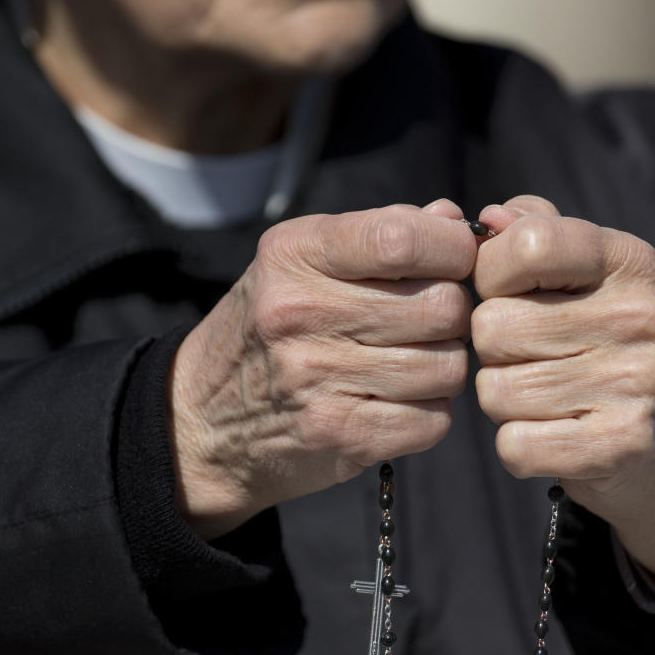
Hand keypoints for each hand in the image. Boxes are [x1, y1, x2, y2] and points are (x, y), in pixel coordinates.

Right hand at [169, 201, 476, 537]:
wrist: (201, 420)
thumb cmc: (268, 328)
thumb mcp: (302, 262)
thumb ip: (380, 231)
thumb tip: (452, 219)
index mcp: (295, 254)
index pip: (403, 237)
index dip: (453, 249)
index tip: (453, 261)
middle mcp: (301, 312)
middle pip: (442, 306)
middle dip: (451, 315)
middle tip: (426, 324)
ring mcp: (318, 377)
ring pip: (447, 366)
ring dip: (442, 367)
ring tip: (407, 365)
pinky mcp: (338, 434)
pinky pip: (433, 420)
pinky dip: (428, 414)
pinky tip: (396, 403)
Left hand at [470, 195, 654, 587]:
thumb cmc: (608, 344)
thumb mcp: (589, 275)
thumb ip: (536, 231)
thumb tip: (490, 218)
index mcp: (629, 261)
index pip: (525, 245)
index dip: (492, 275)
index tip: (511, 294)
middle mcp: (640, 316)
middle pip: (493, 326)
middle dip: (495, 350)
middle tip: (533, 358)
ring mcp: (635, 383)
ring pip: (495, 390)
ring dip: (505, 401)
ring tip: (547, 397)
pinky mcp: (619, 445)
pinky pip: (515, 444)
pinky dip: (520, 447)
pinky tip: (554, 435)